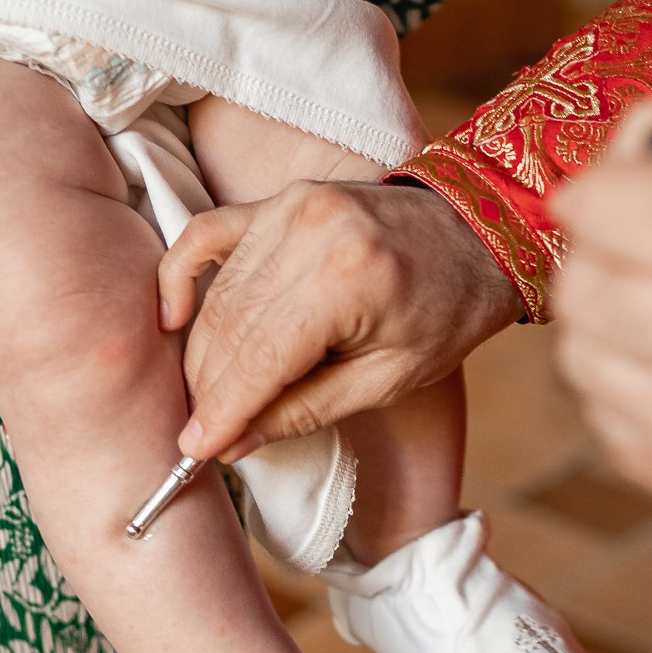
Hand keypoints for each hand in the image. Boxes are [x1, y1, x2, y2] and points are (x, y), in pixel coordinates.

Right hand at [158, 181, 523, 460]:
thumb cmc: (446, 311)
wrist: (479, 233)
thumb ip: (306, 410)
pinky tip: (172, 317)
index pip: (258, 359)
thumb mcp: (389, 379)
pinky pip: (207, 234)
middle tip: (204, 434)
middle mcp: (309, 233)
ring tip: (207, 397)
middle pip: (229, 328)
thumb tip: (234, 442)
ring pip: (217, 295)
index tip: (193, 451)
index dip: (221, 411)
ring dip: (202, 352)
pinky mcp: (279, 201)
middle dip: (210, 389)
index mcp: (345, 279)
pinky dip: (181, 275)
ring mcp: (290, 208)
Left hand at [550, 99, 651, 514]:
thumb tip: (592, 175)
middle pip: (580, 287)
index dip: (597, 191)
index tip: (610, 195)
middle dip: (597, 256)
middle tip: (642, 254)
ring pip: (578, 358)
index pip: (607, 206)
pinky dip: (628, 388)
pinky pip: (603, 421)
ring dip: (607, 326)